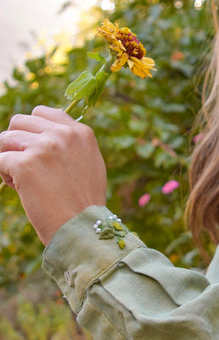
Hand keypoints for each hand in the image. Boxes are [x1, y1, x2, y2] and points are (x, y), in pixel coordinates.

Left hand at [0, 106, 106, 244]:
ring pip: (5, 139)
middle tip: (26, 166)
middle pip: (19, 122)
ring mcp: (43, 147)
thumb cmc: (84, 203)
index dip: (32, 130)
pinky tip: (19, 188)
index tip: (34, 149)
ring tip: (21, 180)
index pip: (42, 112)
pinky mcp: (25, 164)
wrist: (82, 227)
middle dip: (17, 142)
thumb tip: (42, 135)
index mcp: (80, 132)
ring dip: (8, 157)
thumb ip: (70, 144)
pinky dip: (3, 174)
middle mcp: (62, 135)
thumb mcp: (89, 164)